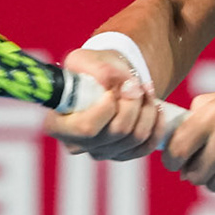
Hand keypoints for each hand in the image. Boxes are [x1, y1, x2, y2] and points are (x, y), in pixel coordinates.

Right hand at [43, 48, 163, 160]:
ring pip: (134, 138)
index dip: (106, 109)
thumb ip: (99, 70)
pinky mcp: (120, 154)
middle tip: (135, 83)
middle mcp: (76, 143)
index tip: (114, 88)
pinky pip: (146, 146)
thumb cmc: (91, 68)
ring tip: (145, 88)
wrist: (107, 78)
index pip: (86, 128)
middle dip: (132, 103)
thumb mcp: (87, 59)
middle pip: (115, 132)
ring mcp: (99, 152)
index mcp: (58, 124)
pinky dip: (155, 125)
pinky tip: (155, 107)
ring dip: (146, 110)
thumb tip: (117, 84)